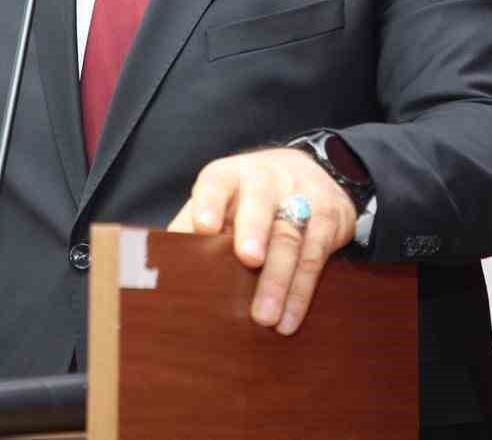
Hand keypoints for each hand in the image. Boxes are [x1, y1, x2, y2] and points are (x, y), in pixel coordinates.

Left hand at [166, 147, 356, 334]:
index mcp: (231, 175)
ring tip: (264, 317)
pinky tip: (288, 319)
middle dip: (253, 231)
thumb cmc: (249, 199)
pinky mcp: (329, 218)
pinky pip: (316, 257)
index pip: (217, 183)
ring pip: (290, 237)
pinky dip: (301, 293)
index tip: (204, 226)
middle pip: (259, 204)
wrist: (311, 173)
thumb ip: (193, 225)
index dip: (210, 203)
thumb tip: (162, 266)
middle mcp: (267, 179)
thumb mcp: (221, 201)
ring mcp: (302, 195)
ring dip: (278, 280)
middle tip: (248, 259)